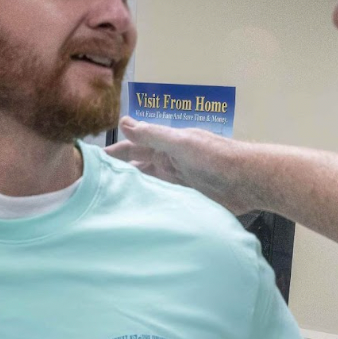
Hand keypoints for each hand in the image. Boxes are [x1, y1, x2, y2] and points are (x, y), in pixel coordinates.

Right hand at [106, 117, 256, 214]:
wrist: (249, 180)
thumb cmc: (216, 157)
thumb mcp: (181, 143)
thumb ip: (153, 135)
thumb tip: (123, 122)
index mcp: (167, 146)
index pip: (132, 148)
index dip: (113, 154)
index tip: (88, 162)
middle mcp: (170, 163)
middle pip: (137, 169)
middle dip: (118, 174)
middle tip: (91, 188)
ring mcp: (178, 183)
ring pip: (148, 186)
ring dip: (132, 192)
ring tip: (108, 204)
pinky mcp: (188, 201)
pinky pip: (163, 202)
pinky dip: (150, 206)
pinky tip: (136, 216)